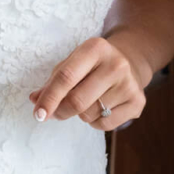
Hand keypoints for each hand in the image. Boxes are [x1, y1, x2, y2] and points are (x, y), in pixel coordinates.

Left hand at [29, 34, 147, 129]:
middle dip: (60, 111)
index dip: (49, 98)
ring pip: (89, 115)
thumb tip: (35, 100)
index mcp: (95, 48)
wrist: (130, 61)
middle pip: (77, 100)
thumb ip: (53, 81)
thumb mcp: (73, 62)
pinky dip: (95, 122)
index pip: (66, 77)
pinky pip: (104, 125)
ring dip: (79, 115)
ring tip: (86, 101)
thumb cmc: (93, 64)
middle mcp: (116, 64)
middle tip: (53, 114)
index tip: (38, 114)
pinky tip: (100, 108)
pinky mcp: (138, 102)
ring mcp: (129, 84)